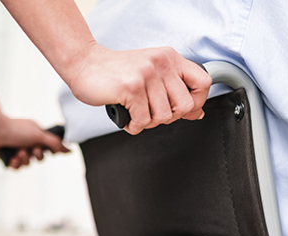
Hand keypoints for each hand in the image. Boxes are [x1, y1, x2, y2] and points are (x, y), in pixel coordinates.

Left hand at [0, 117, 68, 168]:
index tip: (43, 148)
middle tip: (29, 149)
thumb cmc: (14, 129)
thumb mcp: (38, 135)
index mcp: (35, 135)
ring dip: (23, 159)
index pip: (48, 148)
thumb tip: (69, 149)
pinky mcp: (8, 157)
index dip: (47, 151)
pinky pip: (17, 167)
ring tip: (17, 152)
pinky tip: (11, 158)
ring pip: (27, 164)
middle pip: (39, 158)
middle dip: (35, 156)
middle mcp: (27, 142)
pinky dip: (15, 164)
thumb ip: (54, 143)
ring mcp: (17, 150)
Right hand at [66, 44, 210, 134]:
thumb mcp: (151, 74)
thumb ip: (174, 90)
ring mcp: (146, 74)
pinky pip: (143, 121)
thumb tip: (197, 112)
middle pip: (184, 105)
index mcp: (170, 58)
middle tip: (152, 113)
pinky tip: (127, 116)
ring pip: (163, 116)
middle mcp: (161, 63)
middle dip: (169, 117)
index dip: (197, 102)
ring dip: (148, 122)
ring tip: (137, 113)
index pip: (203, 82)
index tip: (183, 109)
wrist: (84, 63)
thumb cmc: (116, 72)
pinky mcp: (131, 87)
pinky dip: (134, 126)